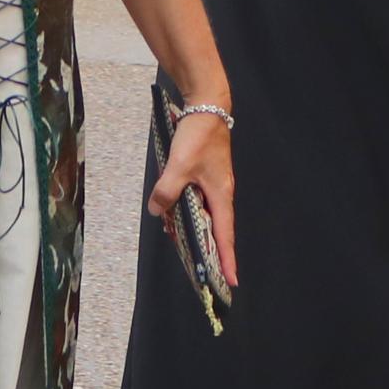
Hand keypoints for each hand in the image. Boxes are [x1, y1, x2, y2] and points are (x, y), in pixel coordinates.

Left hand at [149, 106, 236, 289]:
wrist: (207, 107)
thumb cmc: (198, 137)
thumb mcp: (179, 166)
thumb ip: (167, 190)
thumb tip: (158, 211)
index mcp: (221, 195)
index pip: (225, 235)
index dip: (227, 259)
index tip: (230, 282)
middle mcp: (221, 193)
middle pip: (216, 229)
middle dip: (210, 251)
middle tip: (203, 272)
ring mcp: (215, 184)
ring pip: (204, 214)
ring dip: (194, 229)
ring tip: (180, 242)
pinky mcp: (207, 175)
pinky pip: (198, 201)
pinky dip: (188, 210)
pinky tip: (172, 212)